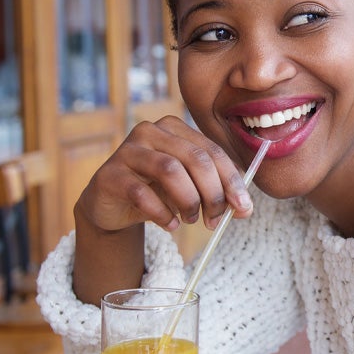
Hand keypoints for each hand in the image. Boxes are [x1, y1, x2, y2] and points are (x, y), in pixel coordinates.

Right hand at [71, 117, 254, 304]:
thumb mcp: (189, 187)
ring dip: (188, 201)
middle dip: (213, 193)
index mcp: (174, 128)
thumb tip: (244, 208)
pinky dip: (161, 213)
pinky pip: (141, 193)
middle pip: (195, 158)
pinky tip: (169, 225)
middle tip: (216, 220)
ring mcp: (127, 150)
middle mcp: (149, 131)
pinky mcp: (109, 174)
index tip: (244, 208)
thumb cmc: (155, 192)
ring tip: (191, 220)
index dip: (232, 180)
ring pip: (170, 170)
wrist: (111, 206)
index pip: (212, 151)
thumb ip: (216, 190)